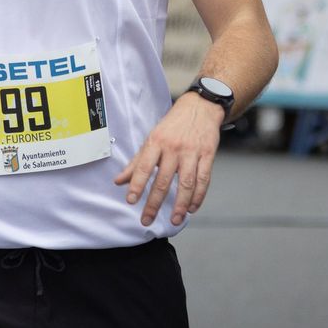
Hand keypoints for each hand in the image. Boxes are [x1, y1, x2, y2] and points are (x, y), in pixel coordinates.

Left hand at [113, 92, 222, 225]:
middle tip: (147, 219)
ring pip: (186, 183)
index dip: (136, 185)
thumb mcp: (151, 138)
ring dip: (180, 204)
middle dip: (154, 203)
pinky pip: (203, 180)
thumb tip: (119, 181)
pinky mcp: (208, 155)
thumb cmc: (173, 125)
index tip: (131, 201)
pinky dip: (198, 196)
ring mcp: (192, 152)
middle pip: (163, 180)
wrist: (200, 107)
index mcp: (156, 142)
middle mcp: (173, 148)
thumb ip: (136, 162)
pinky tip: (192, 208)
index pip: (143, 167)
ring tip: (174, 220)